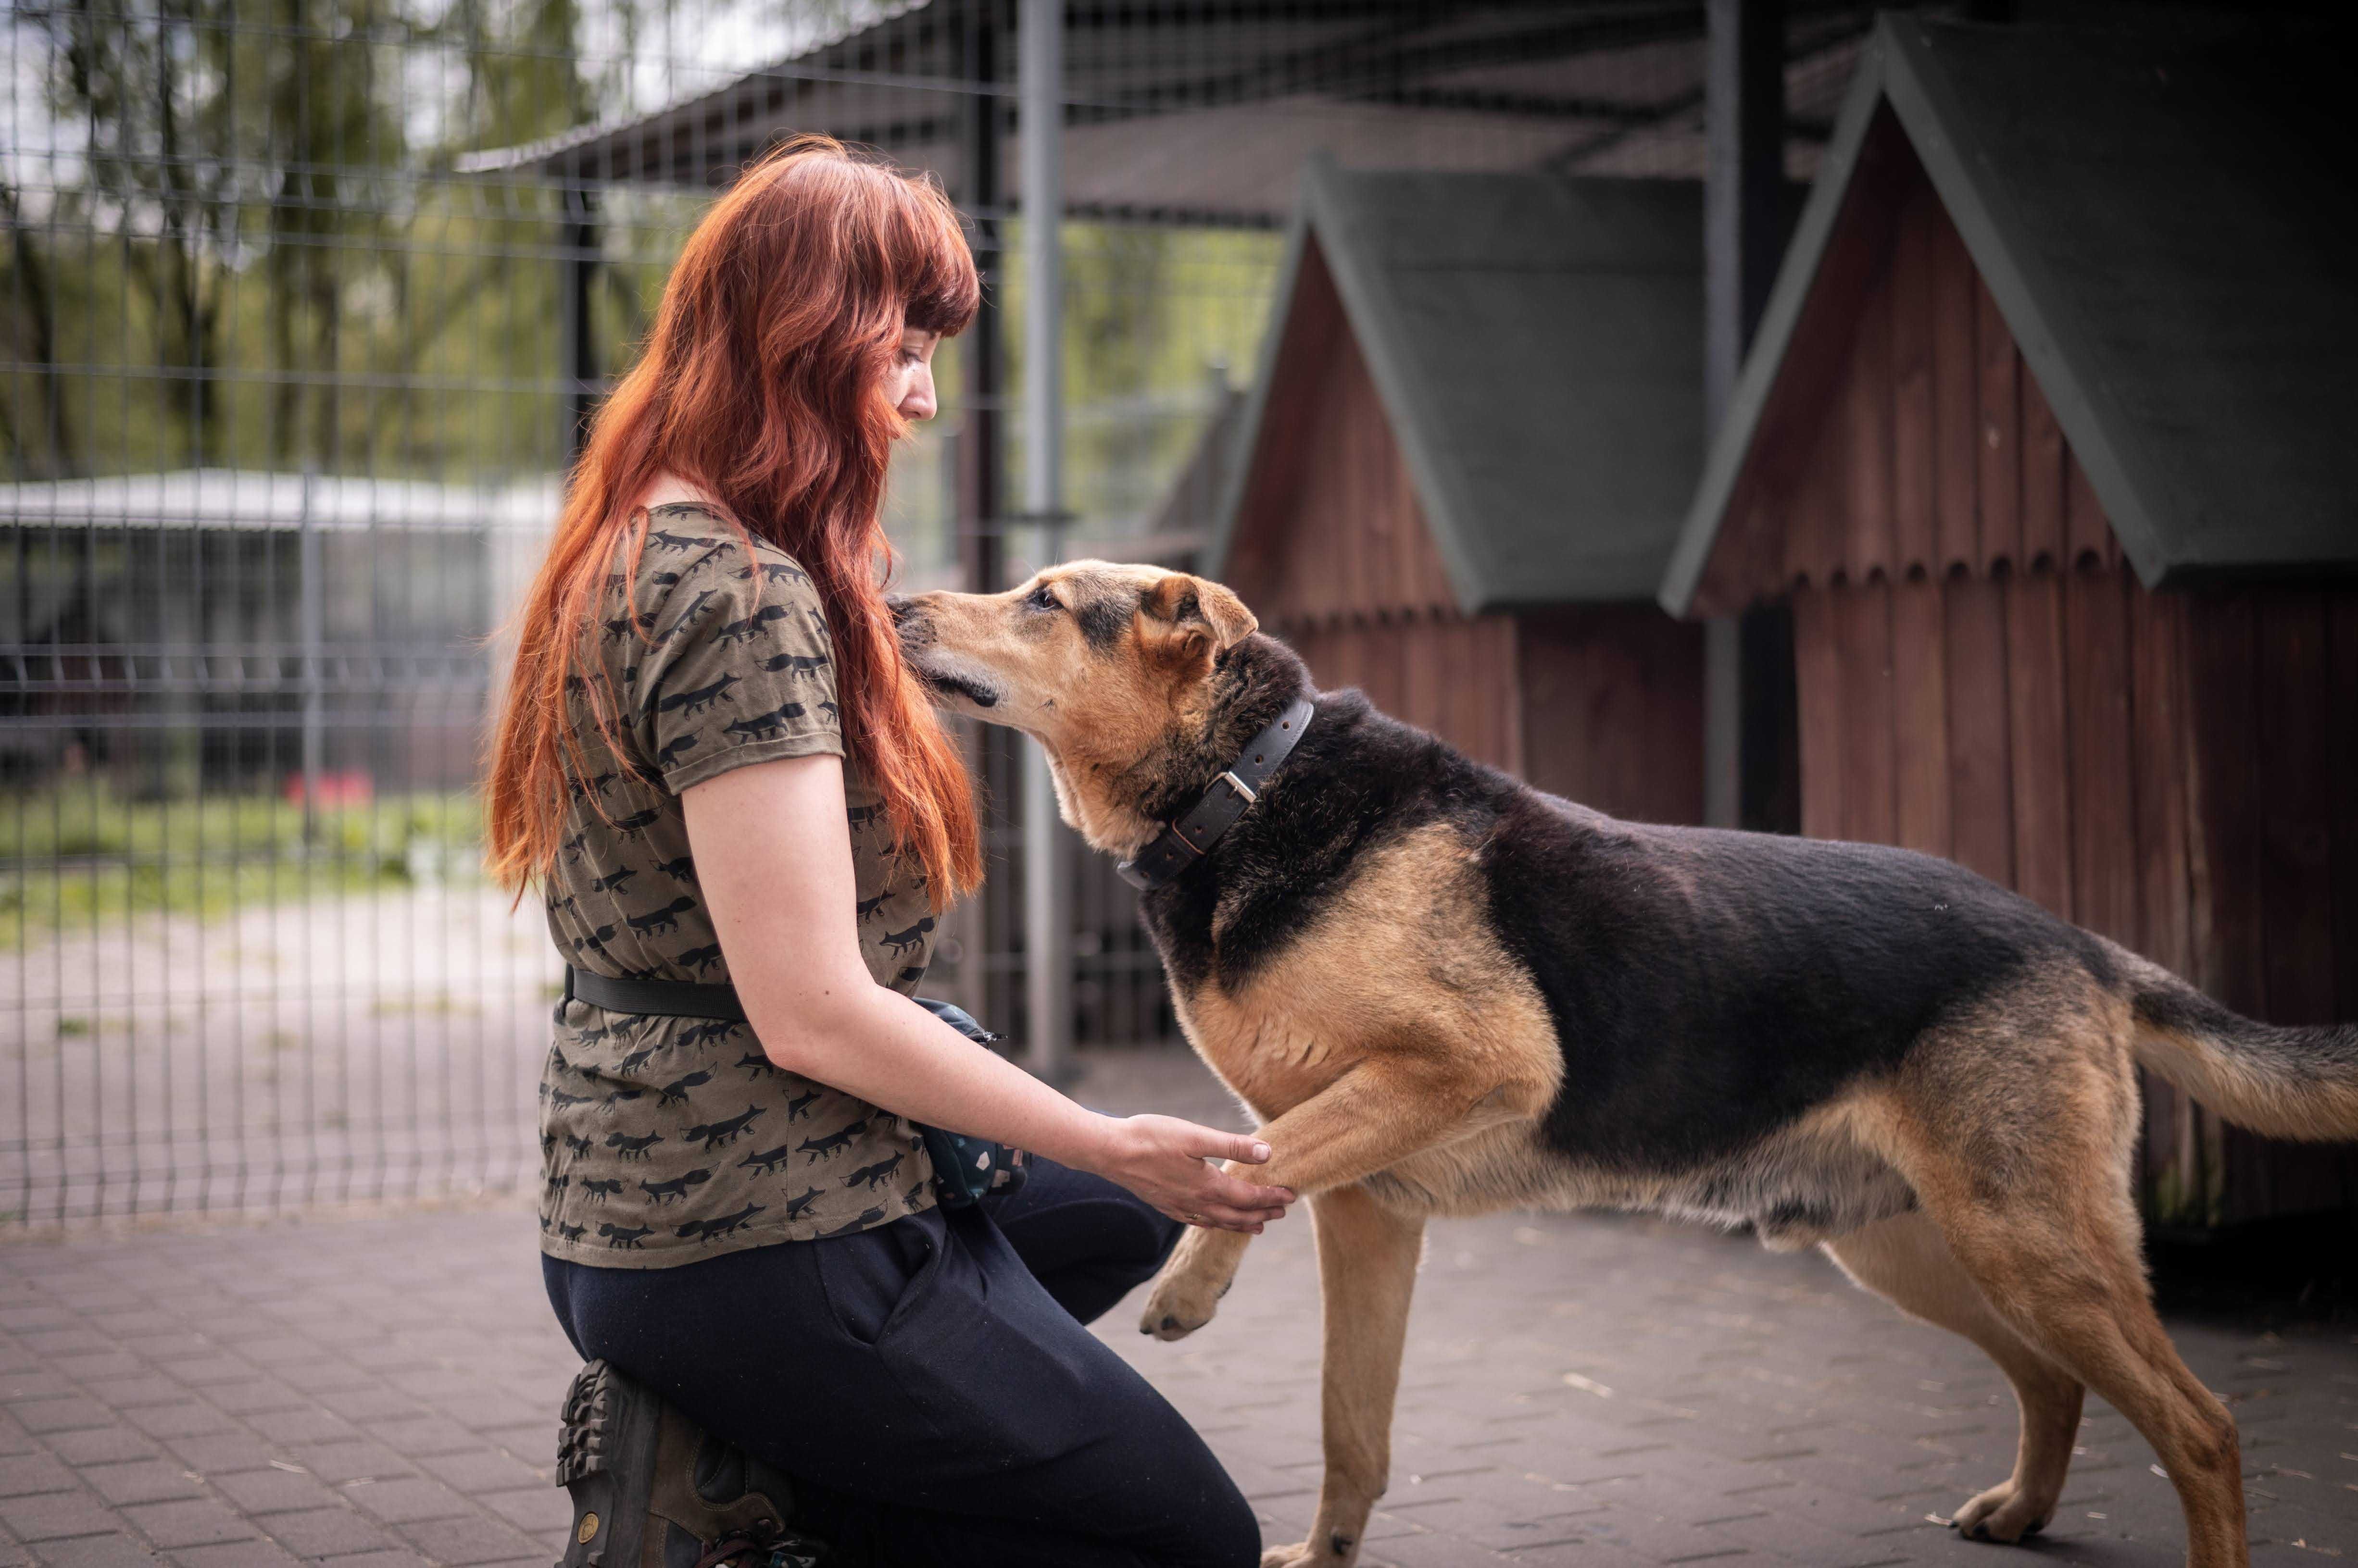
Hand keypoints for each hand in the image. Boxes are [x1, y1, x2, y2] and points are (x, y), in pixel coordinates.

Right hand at [1085, 1115, 1294, 1232]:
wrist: (1109, 1151)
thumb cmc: (1151, 1137)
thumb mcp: (1194, 1136)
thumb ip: (1232, 1146)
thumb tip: (1267, 1154)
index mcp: (1207, 1186)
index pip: (1249, 1198)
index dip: (1272, 1198)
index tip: (1291, 1195)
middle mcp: (1196, 1203)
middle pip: (1237, 1215)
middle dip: (1262, 1214)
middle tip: (1282, 1211)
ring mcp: (1179, 1207)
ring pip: (1218, 1222)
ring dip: (1241, 1224)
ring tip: (1258, 1226)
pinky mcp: (1165, 1205)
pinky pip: (1197, 1222)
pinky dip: (1214, 1224)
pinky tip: (1213, 1221)